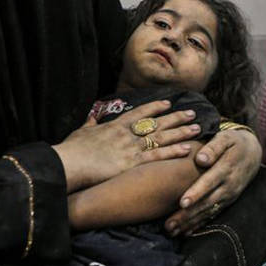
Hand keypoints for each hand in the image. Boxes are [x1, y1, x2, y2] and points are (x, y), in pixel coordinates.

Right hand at [53, 100, 199, 191]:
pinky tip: (187, 149)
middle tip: (193, 114)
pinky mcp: (132, 163)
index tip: (169, 103)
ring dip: (181, 133)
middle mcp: (126, 133)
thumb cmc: (71, 150)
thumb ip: (90, 124)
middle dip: (176, 118)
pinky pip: (157, 156)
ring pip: (162, 138)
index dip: (155, 107)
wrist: (68, 163)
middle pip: (157, 123)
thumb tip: (92, 117)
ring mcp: (131, 147)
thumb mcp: (80, 133)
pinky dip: (173, 152)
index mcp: (114, 125)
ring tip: (197, 129)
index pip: (140, 113)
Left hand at [166, 128, 260, 235]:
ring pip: (208, 212)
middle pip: (206, 202)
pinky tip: (186, 232)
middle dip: (187, 215)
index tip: (182, 203)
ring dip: (190, 223)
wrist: (253, 152)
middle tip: (169, 225)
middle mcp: (228, 185)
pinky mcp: (228, 201)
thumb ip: (213, 147)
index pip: (209, 182)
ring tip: (172, 231)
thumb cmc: (234, 142)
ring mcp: (229, 195)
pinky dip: (200, 224)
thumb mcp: (226, 137)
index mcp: (226, 168)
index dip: (196, 193)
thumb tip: (201, 159)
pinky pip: (213, 214)